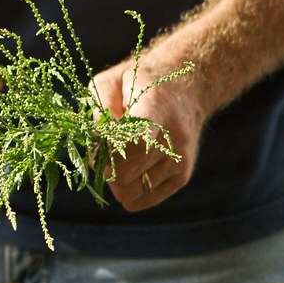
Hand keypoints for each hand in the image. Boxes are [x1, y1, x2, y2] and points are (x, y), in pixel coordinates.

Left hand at [92, 58, 204, 211]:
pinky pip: (140, 201)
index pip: (132, 143)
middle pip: (124, 173)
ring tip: (115, 157)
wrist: (186, 90)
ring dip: (112, 178)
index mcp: (157, 108)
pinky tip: (128, 168)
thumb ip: (99, 108)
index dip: (105, 149)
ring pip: (128, 191)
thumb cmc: (141, 83)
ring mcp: (180, 160)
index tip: (98, 140)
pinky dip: (126, 189)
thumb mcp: (112, 81)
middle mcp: (174, 138)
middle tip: (101, 149)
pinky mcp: (181, 177)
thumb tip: (97, 140)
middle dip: (102, 164)